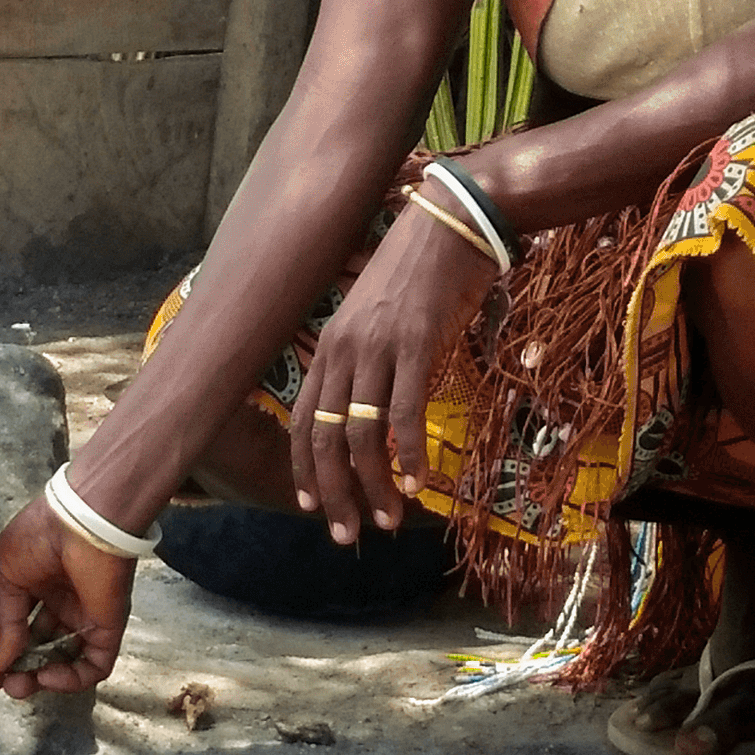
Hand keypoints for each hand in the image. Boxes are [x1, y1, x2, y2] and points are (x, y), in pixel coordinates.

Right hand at [0, 490, 136, 694]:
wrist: (85, 522)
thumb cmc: (41, 536)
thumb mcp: (5, 573)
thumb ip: (2, 620)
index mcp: (33, 584)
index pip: (10, 624)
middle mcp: (58, 604)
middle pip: (35, 648)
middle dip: (12, 669)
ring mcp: (84, 618)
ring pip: (61, 661)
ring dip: (37, 679)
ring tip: (18, 686)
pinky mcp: (107, 630)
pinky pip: (92, 665)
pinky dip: (71, 680)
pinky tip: (47, 676)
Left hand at [287, 185, 496, 541]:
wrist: (449, 220)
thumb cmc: (417, 269)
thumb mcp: (378, 316)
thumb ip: (367, 358)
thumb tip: (375, 407)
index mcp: (330, 345)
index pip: (304, 420)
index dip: (305, 469)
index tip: (313, 508)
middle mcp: (344, 349)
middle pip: (326, 438)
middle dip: (333, 494)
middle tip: (347, 534)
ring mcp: (377, 348)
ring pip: (361, 435)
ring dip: (372, 486)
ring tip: (387, 519)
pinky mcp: (416, 344)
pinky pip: (405, 413)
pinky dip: (410, 455)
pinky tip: (418, 483)